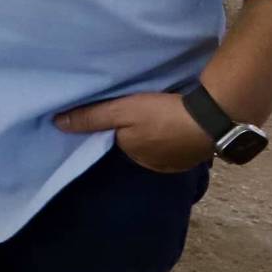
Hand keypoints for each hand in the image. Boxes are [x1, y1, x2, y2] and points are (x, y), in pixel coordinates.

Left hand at [53, 91, 213, 172]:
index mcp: (132, 155)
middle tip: (140, 107)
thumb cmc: (162, 115)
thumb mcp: (121, 111)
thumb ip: (91, 117)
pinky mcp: (196, 154)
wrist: (213, 118)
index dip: (114, 123)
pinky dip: (175, 133)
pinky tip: (177, 119)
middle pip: (137, 142)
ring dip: (157, 131)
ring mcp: (178, 162)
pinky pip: (178, 142)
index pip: (115, 138)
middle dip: (137, 129)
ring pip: (158, 143)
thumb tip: (57, 123)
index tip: (116, 109)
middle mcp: (153, 165)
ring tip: (159, 112)